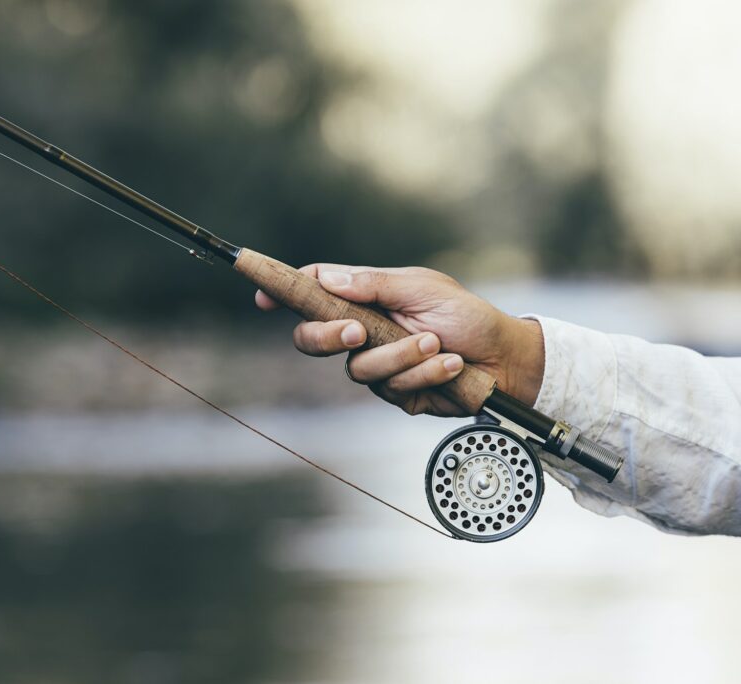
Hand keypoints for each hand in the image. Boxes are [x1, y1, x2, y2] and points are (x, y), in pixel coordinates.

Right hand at [255, 264, 543, 416]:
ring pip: (359, 370)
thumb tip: (327, 278)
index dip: (283, 293)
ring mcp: (377, 366)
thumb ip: (374, 284)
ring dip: (401, 356)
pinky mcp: (397, 394)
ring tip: (437, 344)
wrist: (505, 357)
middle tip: (356, 331)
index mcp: (363, 300)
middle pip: (313, 340)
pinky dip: (425, 374)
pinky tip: (451, 365)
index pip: (313, 294)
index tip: (263, 295)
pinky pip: (393, 389)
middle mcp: (362, 334)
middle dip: (328, 337)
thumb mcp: (422, 287)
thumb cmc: (465, 315)